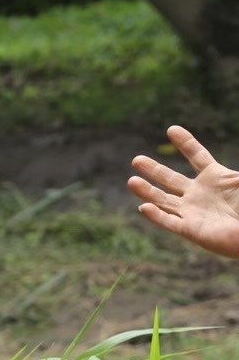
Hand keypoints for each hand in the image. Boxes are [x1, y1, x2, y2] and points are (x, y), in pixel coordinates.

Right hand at [130, 125, 238, 259]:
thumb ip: (235, 173)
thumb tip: (236, 167)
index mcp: (216, 178)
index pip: (197, 156)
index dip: (186, 143)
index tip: (172, 129)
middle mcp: (199, 194)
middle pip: (170, 179)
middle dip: (153, 169)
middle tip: (136, 160)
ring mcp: (192, 212)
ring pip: (162, 200)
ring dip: (146, 192)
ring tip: (132, 181)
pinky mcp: (189, 230)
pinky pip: (168, 222)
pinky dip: (156, 216)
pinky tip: (144, 207)